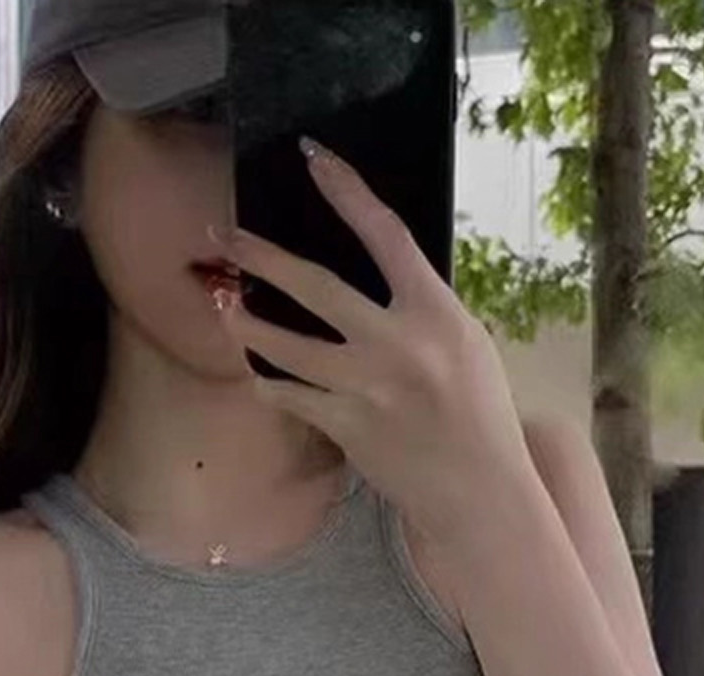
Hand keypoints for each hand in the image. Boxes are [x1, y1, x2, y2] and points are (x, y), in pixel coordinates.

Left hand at [213, 139, 537, 548]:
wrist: (478, 489)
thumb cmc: (480, 416)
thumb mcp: (466, 346)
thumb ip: (421, 312)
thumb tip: (377, 283)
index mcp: (436, 312)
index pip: (385, 234)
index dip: (346, 191)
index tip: (312, 157)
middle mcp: (397, 343)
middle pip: (316, 285)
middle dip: (263, 258)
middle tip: (225, 236)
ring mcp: (366, 387)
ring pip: (286, 345)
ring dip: (246, 323)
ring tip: (222, 306)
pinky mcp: (345, 426)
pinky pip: (290, 396)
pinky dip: (270, 383)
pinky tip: (257, 374)